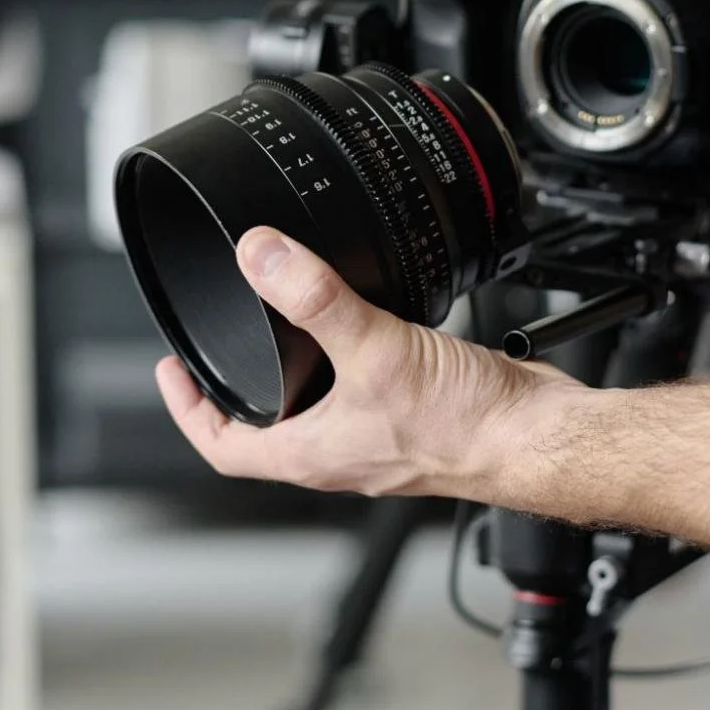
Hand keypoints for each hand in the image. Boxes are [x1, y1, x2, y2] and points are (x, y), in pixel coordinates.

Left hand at [155, 228, 575, 498]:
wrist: (536, 436)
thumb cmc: (465, 426)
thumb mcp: (375, 349)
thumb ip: (314, 299)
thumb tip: (260, 256)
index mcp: (312, 453)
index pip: (223, 447)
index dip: (188, 410)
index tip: (172, 371)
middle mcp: (339, 451)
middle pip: (265, 428)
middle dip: (237, 388)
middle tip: (218, 343)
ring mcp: (376, 435)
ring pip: (315, 408)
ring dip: (292, 373)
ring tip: (277, 326)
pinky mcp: (412, 415)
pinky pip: (361, 388)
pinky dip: (347, 357)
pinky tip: (360, 322)